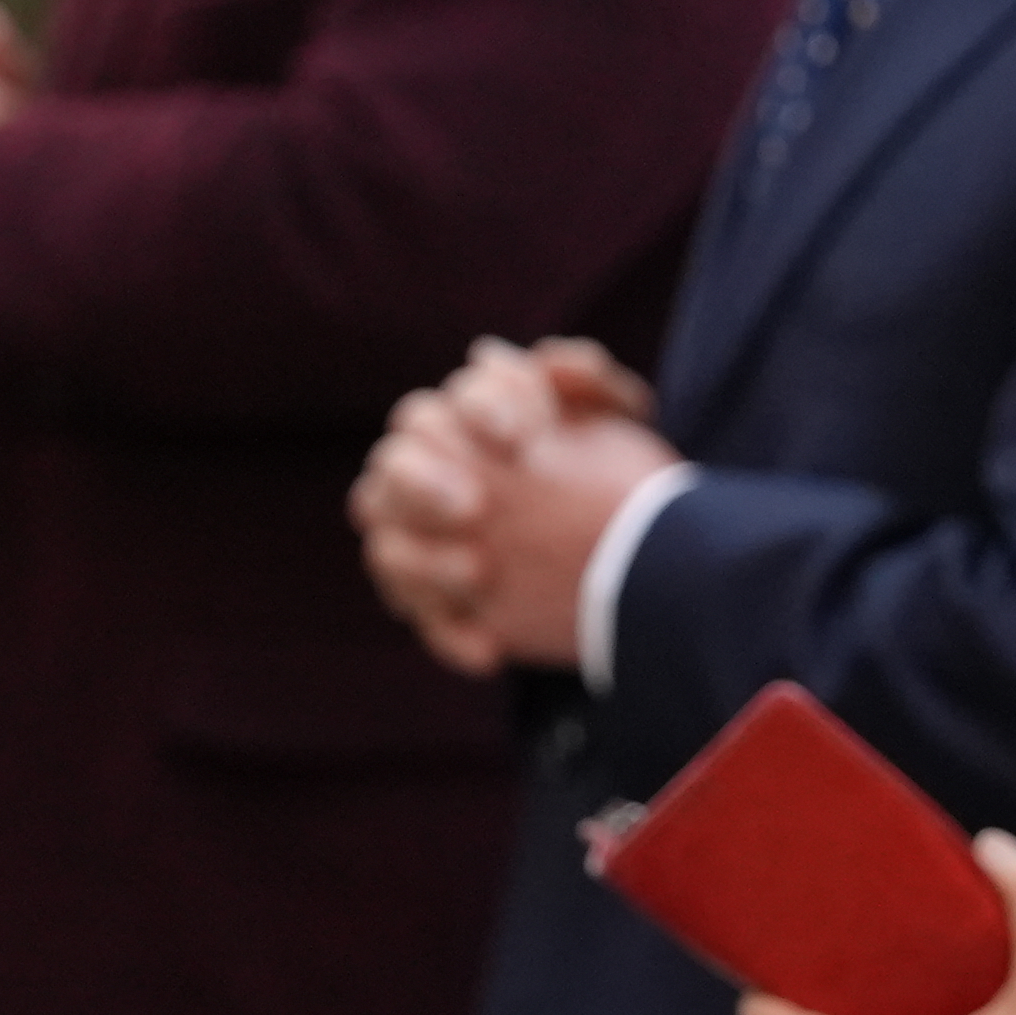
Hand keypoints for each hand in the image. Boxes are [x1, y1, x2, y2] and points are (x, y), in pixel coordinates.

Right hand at [357, 338, 681, 680]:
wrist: (629, 557)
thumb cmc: (606, 476)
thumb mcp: (614, 422)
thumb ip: (591, 383)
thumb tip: (554, 364)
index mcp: (468, 419)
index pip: (455, 399)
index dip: (485, 409)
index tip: (525, 438)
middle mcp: (429, 473)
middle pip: (394, 462)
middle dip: (425, 481)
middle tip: (476, 506)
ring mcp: (423, 540)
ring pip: (386, 544)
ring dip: (425, 561)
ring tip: (479, 574)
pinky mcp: (434, 598)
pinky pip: (418, 617)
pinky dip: (451, 633)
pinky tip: (492, 651)